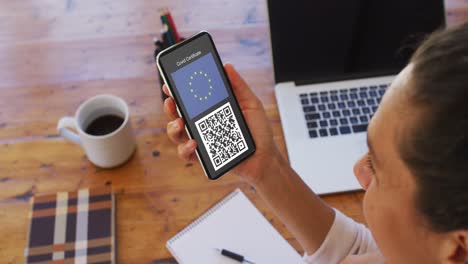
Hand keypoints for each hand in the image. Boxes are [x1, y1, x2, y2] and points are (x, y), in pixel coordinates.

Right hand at [162, 64, 278, 184]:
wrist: (265, 157)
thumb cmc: (258, 131)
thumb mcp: (251, 104)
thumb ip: (239, 86)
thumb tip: (227, 66)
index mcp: (211, 109)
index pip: (189, 98)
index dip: (177, 90)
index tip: (170, 83)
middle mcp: (202, 124)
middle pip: (177, 114)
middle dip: (169, 106)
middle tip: (171, 101)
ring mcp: (201, 141)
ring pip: (176, 134)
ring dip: (173, 127)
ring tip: (180, 123)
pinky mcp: (203, 157)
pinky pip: (186, 154)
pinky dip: (185, 148)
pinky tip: (194, 143)